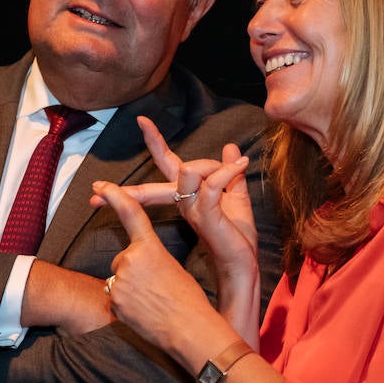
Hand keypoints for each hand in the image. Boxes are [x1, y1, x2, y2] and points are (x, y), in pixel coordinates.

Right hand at [90, 116, 257, 276]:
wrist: (242, 261)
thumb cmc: (237, 233)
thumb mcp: (237, 195)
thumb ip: (231, 173)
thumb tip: (231, 148)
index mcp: (188, 193)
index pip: (168, 163)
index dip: (156, 142)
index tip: (142, 122)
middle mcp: (184, 200)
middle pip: (163, 168)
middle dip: (153, 144)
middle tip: (141, 121)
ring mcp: (191, 208)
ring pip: (189, 171)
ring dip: (214, 165)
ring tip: (235, 168)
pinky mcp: (204, 214)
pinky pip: (211, 183)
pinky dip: (228, 170)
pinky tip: (242, 165)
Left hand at [93, 178, 215, 351]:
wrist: (189, 330)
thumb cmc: (189, 299)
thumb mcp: (173, 266)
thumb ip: (149, 258)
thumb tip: (133, 264)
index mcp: (149, 246)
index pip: (129, 213)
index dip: (114, 195)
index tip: (100, 185)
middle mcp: (130, 260)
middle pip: (123, 258)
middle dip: (134, 269)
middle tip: (156, 287)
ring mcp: (119, 283)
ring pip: (119, 279)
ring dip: (130, 288)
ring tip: (153, 302)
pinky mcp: (114, 303)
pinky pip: (117, 299)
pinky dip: (127, 304)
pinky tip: (144, 313)